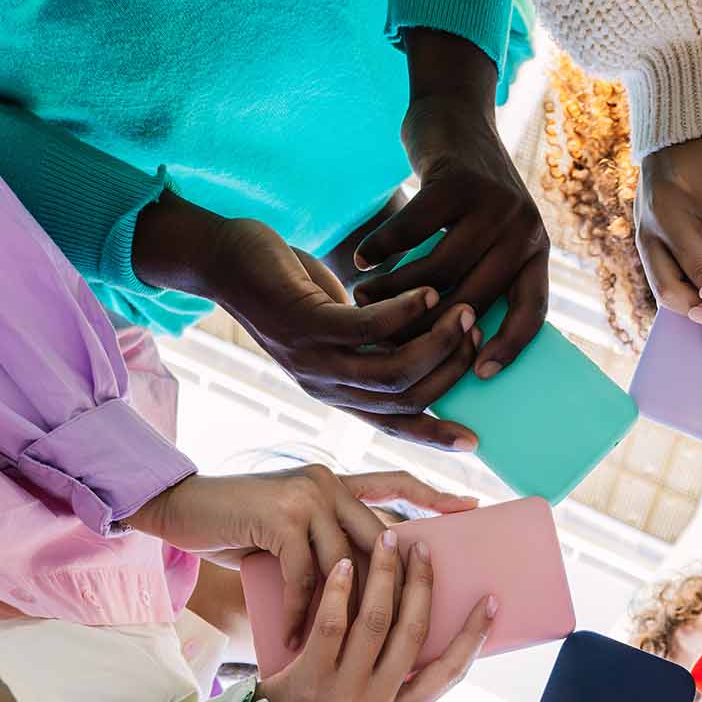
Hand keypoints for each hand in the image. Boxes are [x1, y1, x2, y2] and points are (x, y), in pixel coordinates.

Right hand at [129, 465, 475, 643]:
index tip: (470, 508)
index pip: (394, 483)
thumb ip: (328, 539)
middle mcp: (329, 483)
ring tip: (338, 652)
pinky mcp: (282, 518)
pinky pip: (304, 577)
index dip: (432, 494)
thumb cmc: (238, 526)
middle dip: (399, 585)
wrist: (181, 508)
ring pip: (345, 565)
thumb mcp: (292, 528)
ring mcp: (307, 497)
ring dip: (339, 614)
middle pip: (381, 539)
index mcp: (338, 483)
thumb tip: (373, 581)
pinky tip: (292, 641)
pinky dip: (297, 614)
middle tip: (411, 627)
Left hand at [133, 195, 482, 449]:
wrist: (223, 261)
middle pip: (403, 398)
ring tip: (463, 311)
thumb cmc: (289, 288)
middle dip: (449, 371)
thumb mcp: (340, 323)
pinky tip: (429, 292)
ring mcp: (312, 357)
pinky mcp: (304, 323)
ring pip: (391, 369)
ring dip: (436, 342)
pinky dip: (406, 312)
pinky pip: (367, 328)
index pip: (393, 424)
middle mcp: (325, 385)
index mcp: (335, 392)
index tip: (474, 440)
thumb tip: (428, 343)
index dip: (434, 436)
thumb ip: (378, 341)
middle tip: (478, 334)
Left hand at [257, 531, 490, 701]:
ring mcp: (343, 694)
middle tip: (423, 549)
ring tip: (387, 541)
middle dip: (422, 585)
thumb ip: (396, 682)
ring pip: (374, 623)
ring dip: (384, 576)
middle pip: (411, 634)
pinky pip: (330, 626)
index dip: (473, 636)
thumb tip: (419, 626)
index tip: (489, 601)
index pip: (449, 673)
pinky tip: (346, 565)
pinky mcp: (309, 679)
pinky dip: (341, 591)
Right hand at [354, 28, 549, 380]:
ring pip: (440, 270)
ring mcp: (493, 204)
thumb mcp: (489, 235)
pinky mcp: (456, 182)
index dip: (509, 348)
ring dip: (395, 290)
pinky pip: (414, 230)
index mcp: (535, 251)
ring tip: (364, 300)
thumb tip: (452, 346)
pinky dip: (383, 248)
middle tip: (387, 342)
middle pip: (473, 298)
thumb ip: (483, 276)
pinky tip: (361, 260)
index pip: (532, 312)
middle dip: (427, 326)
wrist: (456, 116)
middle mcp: (524, 229)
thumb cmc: (465, 194)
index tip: (476, 376)